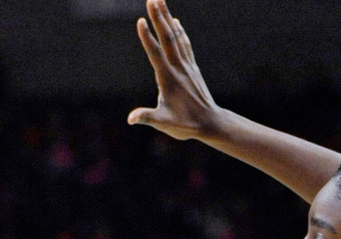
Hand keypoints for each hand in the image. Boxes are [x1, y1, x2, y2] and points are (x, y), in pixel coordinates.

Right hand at [128, 0, 220, 140]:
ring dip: (167, 18)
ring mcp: (186, 66)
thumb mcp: (164, 123)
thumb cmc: (185, 124)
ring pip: (176, 37)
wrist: (210, 123)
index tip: (140, 21)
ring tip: (160, 2)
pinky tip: (176, 22)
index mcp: (168, 79)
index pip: (155, 54)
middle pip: (167, 38)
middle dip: (159, 17)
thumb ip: (147, 118)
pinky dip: (180, 32)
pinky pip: (185, 45)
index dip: (147, 38)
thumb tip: (131, 119)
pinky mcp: (192, 68)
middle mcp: (178, 68)